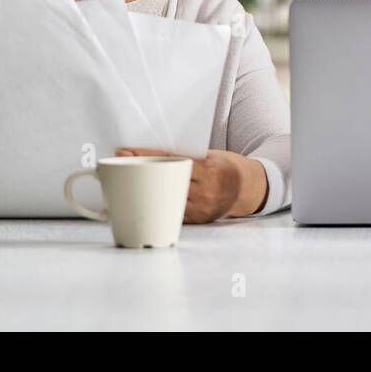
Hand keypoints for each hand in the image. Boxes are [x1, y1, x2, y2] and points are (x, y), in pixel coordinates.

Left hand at [114, 147, 267, 221]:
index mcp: (209, 169)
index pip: (170, 160)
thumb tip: (153, 155)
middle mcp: (205, 190)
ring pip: (164, 199)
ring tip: (127, 183)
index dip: (145, 155)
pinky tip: (144, 200)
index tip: (126, 151)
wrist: (249, 188)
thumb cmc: (228, 167)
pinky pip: (173, 212)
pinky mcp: (198, 220)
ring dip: (144, 191)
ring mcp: (201, 208)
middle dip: (140, 173)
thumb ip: (186, 158)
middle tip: (121, 165)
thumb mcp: (211, 156)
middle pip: (163, 181)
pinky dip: (158, 205)